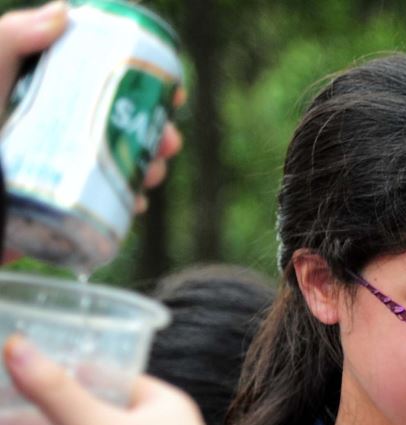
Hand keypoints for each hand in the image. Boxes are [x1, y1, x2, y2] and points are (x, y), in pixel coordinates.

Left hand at [0, 2, 180, 241]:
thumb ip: (11, 38)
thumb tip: (64, 12)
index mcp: (39, 93)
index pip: (100, 80)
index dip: (141, 82)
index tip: (172, 90)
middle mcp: (51, 128)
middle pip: (117, 123)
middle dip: (155, 132)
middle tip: (170, 141)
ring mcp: (56, 169)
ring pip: (116, 163)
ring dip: (148, 167)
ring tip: (155, 174)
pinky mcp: (58, 207)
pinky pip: (103, 205)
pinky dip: (126, 203)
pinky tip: (138, 202)